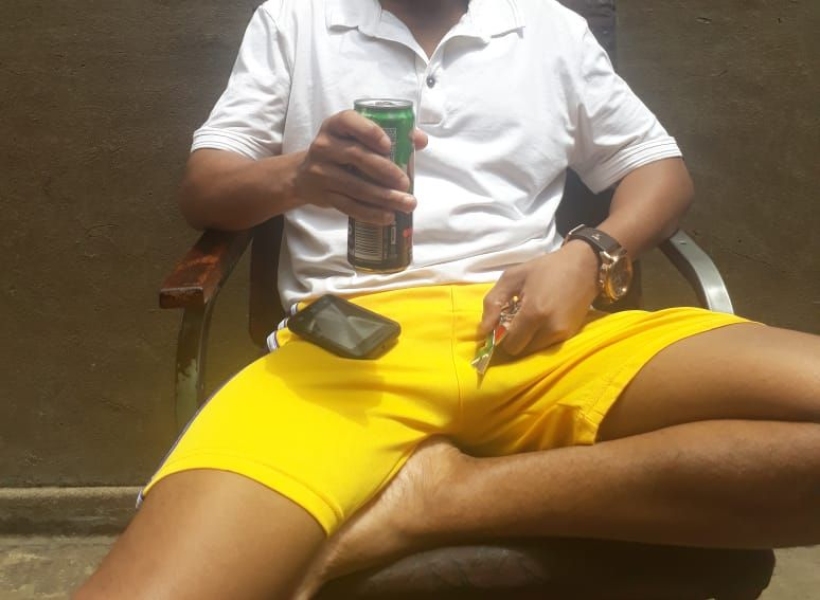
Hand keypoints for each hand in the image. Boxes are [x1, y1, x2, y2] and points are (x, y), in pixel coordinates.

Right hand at [293, 110, 427, 223]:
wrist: (304, 175)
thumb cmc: (342, 151)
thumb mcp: (356, 137)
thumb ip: (391, 135)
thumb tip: (421, 140)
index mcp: (335, 125)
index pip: (349, 121)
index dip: (369, 132)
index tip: (389, 146)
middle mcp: (324, 145)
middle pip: (356, 156)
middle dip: (385, 171)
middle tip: (406, 183)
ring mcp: (321, 172)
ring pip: (355, 186)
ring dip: (384, 197)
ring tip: (407, 203)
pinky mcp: (324, 195)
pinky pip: (349, 206)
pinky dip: (370, 213)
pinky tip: (388, 216)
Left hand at [479, 241, 600, 355]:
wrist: (584, 265)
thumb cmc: (545, 268)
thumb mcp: (512, 276)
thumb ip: (493, 302)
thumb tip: (483, 331)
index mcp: (534, 313)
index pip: (508, 343)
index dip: (500, 336)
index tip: (500, 322)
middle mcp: (549, 328)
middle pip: (519, 351)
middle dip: (512, 339)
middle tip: (513, 320)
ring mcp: (562, 334)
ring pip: (532, 350)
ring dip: (525, 338)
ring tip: (528, 318)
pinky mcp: (570, 334)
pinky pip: (545, 345)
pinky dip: (538, 336)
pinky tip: (541, 319)